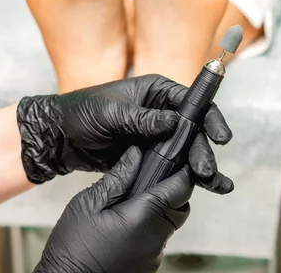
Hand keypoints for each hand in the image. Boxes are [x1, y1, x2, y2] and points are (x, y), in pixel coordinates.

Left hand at [17, 74, 232, 192]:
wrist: (60, 137)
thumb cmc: (81, 113)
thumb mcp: (111, 113)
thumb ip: (143, 119)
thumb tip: (173, 122)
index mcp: (155, 91)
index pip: (191, 102)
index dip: (209, 118)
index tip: (220, 136)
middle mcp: (161, 111)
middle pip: (193, 130)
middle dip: (202, 149)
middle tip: (205, 170)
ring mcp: (156, 135)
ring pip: (187, 150)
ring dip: (201, 166)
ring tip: (216, 186)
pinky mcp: (149, 155)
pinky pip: (173, 165)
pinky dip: (187, 176)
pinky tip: (207, 189)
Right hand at [34, 147, 192, 272]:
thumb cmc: (72, 247)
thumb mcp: (88, 203)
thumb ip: (117, 177)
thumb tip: (137, 154)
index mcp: (143, 218)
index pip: (180, 188)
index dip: (180, 170)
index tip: (173, 157)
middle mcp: (156, 239)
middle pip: (181, 206)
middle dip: (171, 188)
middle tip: (148, 176)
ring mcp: (154, 256)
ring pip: (170, 223)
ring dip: (160, 208)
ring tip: (132, 199)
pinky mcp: (148, 266)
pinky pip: (158, 239)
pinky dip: (150, 225)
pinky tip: (126, 221)